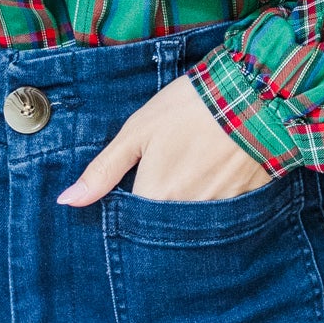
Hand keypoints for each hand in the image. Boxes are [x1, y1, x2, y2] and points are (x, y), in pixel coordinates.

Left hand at [58, 76, 271, 206]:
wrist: (255, 95)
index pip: (131, 223)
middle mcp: (186, 214)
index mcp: (156, 197)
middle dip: (158, 211)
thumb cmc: (190, 108)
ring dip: (187, 205)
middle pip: (162, 227)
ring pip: (192, 222)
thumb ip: (103, 171)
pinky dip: (215, 199)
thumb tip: (67, 202)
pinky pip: (222, 215)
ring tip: (193, 170)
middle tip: (167, 174)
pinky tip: (216, 173)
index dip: (128, 208)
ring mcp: (219, 212)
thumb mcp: (137, 131)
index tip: (133, 189)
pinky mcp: (245, 203)